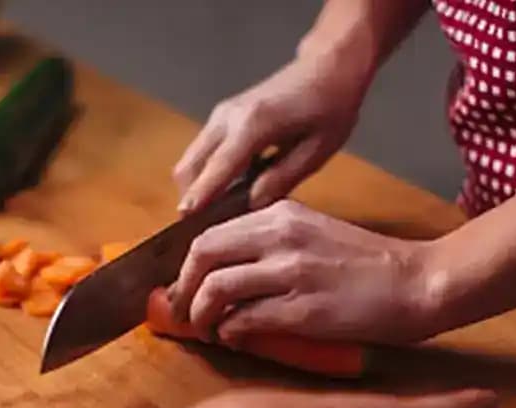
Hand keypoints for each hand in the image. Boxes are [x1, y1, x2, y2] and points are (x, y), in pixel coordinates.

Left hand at [169, 199, 437, 344]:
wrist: (418, 282)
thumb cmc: (370, 265)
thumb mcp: (316, 234)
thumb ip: (273, 243)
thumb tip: (229, 271)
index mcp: (282, 215)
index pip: (211, 234)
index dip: (188, 266)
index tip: (185, 287)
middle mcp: (281, 236)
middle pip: (203, 255)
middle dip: (184, 289)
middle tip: (184, 312)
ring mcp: (291, 272)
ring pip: (218, 288)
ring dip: (202, 316)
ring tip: (207, 331)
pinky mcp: (304, 308)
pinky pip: (246, 319)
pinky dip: (231, 332)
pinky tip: (236, 338)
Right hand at [174, 50, 370, 212]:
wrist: (327, 68)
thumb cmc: (330, 108)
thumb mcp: (316, 152)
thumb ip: (280, 180)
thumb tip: (250, 207)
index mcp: (254, 125)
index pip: (218, 168)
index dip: (200, 197)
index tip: (185, 220)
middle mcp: (228, 118)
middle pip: (190, 166)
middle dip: (191, 198)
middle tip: (204, 230)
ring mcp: (222, 114)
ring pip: (191, 159)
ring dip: (196, 187)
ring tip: (216, 216)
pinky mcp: (223, 116)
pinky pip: (202, 151)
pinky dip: (204, 174)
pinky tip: (226, 192)